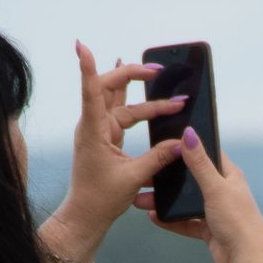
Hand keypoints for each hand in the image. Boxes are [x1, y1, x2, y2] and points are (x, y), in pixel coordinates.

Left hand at [39, 43, 190, 262]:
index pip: (90, 92)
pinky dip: (134, 102)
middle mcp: (93, 125)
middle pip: (108, 88)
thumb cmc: (101, 199)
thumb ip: (158, 157)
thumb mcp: (134, 177)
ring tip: (161, 78)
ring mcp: (98, 130)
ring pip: (119, 101)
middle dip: (132, 75)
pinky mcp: (105, 137)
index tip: (81, 46)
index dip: (87, 67)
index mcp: (93, 131)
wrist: (86, 216)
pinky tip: (138, 86)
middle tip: (156, 69)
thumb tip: (181, 142)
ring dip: (141, 93)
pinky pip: (120, 112)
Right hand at [143, 130, 262, 262]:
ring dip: (166, 201)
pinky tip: (154, 217)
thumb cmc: (238, 221)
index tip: (165, 144)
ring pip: (186, 202)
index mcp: (229, 176)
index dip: (188, 148)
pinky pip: (185, 222)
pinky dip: (171, 220)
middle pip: (191, 179)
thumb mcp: (215, 188)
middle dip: (169, 178)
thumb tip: (189, 133)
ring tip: (143, 198)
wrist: (245, 259)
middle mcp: (223, 191)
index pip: (207, 154)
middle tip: (147, 174)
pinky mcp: (209, 229)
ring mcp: (215, 211)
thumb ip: (200, 163)